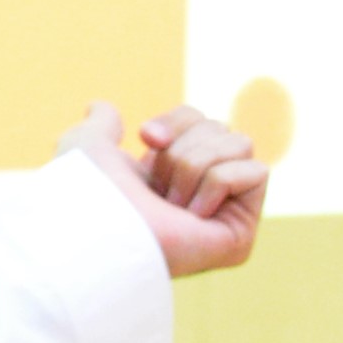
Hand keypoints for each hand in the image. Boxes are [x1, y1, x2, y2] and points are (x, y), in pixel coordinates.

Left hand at [59, 101, 266, 277]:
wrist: (98, 227)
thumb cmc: (88, 189)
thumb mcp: (87, 144)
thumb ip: (99, 125)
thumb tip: (100, 107)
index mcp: (167, 175)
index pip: (198, 119)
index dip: (176, 120)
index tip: (147, 137)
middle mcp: (198, 196)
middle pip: (221, 128)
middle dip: (185, 146)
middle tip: (158, 186)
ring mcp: (222, 218)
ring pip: (241, 144)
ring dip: (195, 165)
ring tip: (172, 204)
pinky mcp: (241, 235)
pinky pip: (255, 172)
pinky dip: (217, 183)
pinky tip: (192, 217)